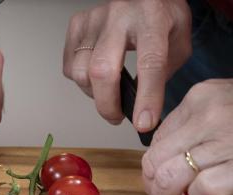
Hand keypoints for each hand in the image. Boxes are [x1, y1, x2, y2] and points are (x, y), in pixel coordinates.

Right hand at [63, 0, 190, 131]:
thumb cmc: (161, 16)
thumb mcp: (178, 42)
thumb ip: (163, 73)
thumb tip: (143, 107)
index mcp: (153, 19)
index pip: (150, 63)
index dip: (146, 98)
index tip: (143, 123)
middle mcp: (120, 16)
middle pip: (102, 71)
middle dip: (108, 104)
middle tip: (116, 117)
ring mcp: (94, 20)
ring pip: (81, 73)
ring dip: (94, 94)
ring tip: (108, 94)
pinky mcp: (77, 25)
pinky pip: (70, 66)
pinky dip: (81, 81)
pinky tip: (95, 77)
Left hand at [142, 79, 232, 194]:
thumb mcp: (224, 105)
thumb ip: (194, 126)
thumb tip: (161, 161)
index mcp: (201, 97)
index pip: (157, 139)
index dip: (153, 166)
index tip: (161, 179)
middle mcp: (210, 113)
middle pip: (156, 159)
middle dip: (155, 186)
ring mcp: (228, 137)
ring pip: (171, 176)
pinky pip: (204, 187)